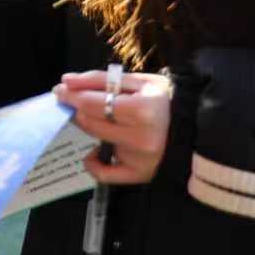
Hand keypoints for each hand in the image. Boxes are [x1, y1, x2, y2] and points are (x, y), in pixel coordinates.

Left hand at [53, 70, 172, 185]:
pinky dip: (93, 163)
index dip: (72, 94)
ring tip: (91, 116)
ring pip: (95, 139)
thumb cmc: (163, 100)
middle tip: (74, 99)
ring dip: (86, 125)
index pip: (92, 103)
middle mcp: (141, 138)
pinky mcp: (139, 174)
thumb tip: (67, 81)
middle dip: (78, 108)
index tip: (61, 88)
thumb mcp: (137, 81)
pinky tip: (94, 152)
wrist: (192, 127)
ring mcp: (140, 159)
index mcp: (143, 110)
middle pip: (90, 122)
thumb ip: (101, 79)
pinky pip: (105, 174)